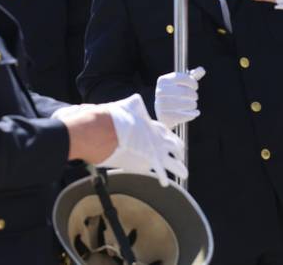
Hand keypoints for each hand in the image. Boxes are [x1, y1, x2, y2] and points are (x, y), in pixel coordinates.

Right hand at [62, 94, 186, 186]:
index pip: (166, 133)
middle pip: (173, 147)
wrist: (99, 132)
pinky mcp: (143, 163)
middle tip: (181, 158)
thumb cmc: (108, 118)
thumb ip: (133, 107)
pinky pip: (158, 172)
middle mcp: (155, 138)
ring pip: (171, 161)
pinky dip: (162, 177)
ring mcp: (152, 151)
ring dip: (178, 168)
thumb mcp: (125, 106)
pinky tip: (164, 183)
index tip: (175, 144)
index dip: (171, 139)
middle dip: (178, 153)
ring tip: (184, 174)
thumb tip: (136, 100)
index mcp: (151, 124)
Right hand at [154, 66, 205, 127]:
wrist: (161, 112)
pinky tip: (194, 113)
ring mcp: (161, 105)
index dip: (193, 82)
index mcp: (163, 80)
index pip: (183, 78)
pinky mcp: (165, 117)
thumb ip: (192, 76)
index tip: (195, 86)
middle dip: (194, 95)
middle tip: (194, 97)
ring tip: (193, 105)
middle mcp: (160, 91)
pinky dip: (192, 114)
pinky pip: (185, 115)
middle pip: (186, 92)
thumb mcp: (181, 83)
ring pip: (187, 104)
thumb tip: (202, 70)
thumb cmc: (173, 94)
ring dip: (193, 105)